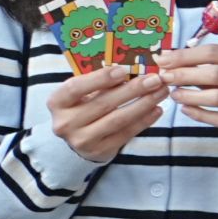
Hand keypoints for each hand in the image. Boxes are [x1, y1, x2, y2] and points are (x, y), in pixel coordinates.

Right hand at [46, 61, 168, 161]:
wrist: (77, 138)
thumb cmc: (82, 106)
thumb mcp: (81, 93)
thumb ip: (97, 82)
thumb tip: (131, 67)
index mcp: (57, 102)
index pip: (75, 88)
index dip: (100, 78)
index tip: (123, 70)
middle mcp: (65, 123)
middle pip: (102, 104)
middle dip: (132, 90)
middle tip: (154, 79)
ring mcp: (82, 139)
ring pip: (117, 120)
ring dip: (143, 104)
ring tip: (160, 92)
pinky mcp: (99, 151)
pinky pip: (126, 134)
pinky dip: (143, 121)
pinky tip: (156, 109)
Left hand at [159, 44, 217, 150]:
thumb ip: (208, 67)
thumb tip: (169, 61)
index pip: (215, 52)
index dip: (186, 55)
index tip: (163, 59)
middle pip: (216, 73)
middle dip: (185, 74)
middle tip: (164, 78)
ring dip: (190, 95)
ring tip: (174, 95)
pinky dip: (200, 114)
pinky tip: (186, 110)